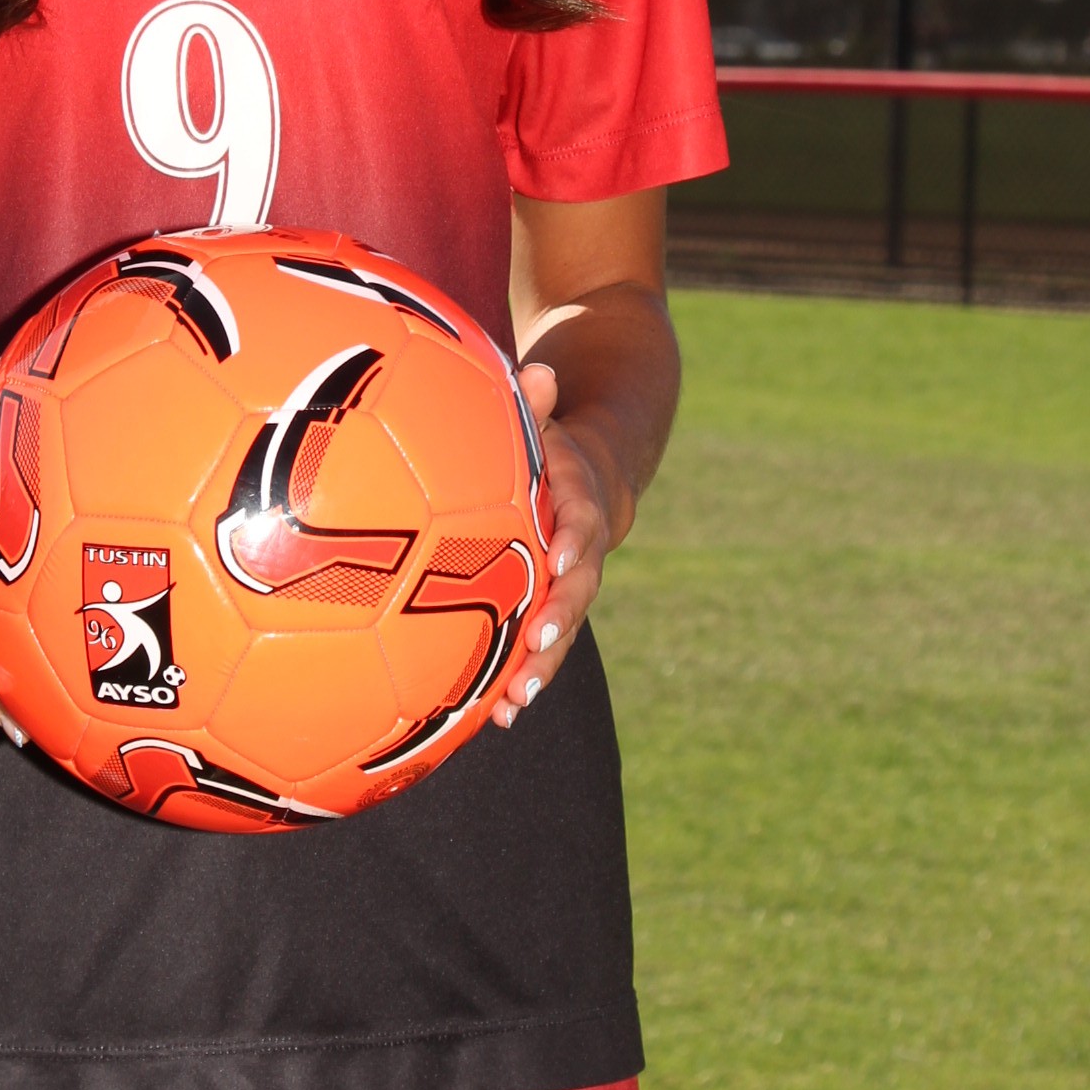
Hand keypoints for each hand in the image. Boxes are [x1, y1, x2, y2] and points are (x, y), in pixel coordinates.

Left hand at [490, 359, 633, 726]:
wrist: (598, 469)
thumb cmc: (551, 438)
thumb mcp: (547, 415)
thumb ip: (538, 402)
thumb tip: (538, 370)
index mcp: (577, 501)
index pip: (582, 519)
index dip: (576, 539)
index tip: (563, 558)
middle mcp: (579, 548)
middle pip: (576, 590)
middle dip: (559, 622)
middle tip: (536, 649)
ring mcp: (567, 581)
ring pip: (559, 628)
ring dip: (541, 666)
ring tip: (514, 708)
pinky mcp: (549, 604)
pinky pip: (538, 643)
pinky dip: (521, 676)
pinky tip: (491, 720)